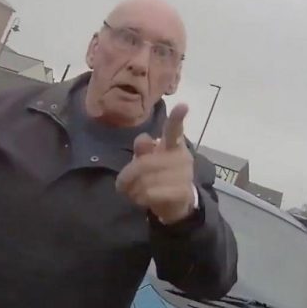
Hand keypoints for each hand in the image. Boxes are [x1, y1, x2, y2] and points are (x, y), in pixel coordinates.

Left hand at [116, 103, 195, 223]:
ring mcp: (184, 175)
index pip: (175, 129)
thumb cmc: (159, 174)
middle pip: (144, 163)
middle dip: (127, 175)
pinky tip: (140, 199)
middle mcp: (182, 157)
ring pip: (145, 181)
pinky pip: (150, 193)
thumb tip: (143, 139)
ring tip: (132, 191)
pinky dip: (139, 198)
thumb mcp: (149, 158)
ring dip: (132, 189)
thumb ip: (144, 148)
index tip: (183, 105)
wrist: (177, 202)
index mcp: (174, 144)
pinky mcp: (181, 192)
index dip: (177, 118)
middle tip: (121, 183)